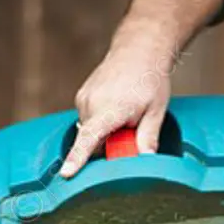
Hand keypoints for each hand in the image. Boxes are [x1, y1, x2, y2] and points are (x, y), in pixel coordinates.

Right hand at [60, 28, 172, 177]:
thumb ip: (148, 138)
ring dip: (105, 133)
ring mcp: (83, 99)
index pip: (89, 139)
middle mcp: (91, 103)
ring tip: (125, 114)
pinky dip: (101, 123)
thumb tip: (145, 160)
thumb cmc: (149, 79)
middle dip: (110, 145)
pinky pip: (89, 122)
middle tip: (131, 129)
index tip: (67, 173)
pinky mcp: (81, 97)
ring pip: (91, 133)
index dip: (78, 158)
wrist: (138, 50)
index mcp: (110, 108)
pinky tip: (116, 109)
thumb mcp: (156, 111)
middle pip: (93, 142)